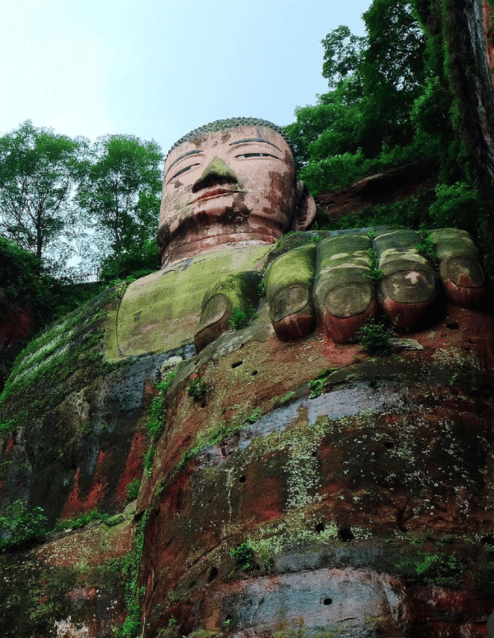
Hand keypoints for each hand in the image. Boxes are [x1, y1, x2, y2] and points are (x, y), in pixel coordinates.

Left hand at [194, 228, 485, 349]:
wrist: (376, 356)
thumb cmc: (307, 352)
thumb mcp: (263, 340)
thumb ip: (232, 327)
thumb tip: (208, 335)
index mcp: (296, 264)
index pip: (286, 267)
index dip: (287, 293)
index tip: (291, 327)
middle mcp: (342, 250)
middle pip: (339, 258)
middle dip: (340, 287)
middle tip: (345, 323)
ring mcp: (391, 248)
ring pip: (393, 250)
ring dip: (399, 277)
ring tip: (403, 312)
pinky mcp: (442, 251)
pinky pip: (451, 246)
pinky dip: (457, 264)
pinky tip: (464, 293)